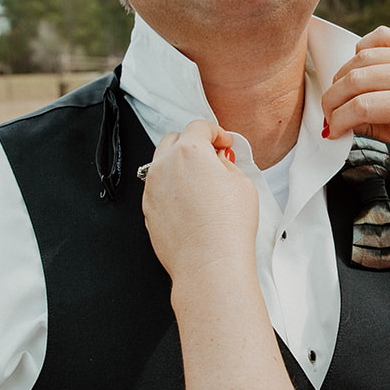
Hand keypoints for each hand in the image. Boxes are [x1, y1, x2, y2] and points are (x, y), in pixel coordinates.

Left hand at [141, 121, 258, 283]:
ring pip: (161, 164)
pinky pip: (157, 189)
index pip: (199, 126)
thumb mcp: (242, 184)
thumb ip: (226, 164)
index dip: (216, 132)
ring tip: (200, 182)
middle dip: (192, 143)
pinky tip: (190, 203)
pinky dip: (171, 188)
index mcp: (189, 151)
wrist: (208, 263)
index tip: (224, 143)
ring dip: (179, 165)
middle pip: (173, 139)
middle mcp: (164, 165)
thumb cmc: (227, 227)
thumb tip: (219, 162)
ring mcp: (152, 188)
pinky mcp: (147, 210)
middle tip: (211, 157)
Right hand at [321, 26, 389, 152]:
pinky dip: (362, 50)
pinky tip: (361, 67)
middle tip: (330, 114)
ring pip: (360, 58)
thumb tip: (343, 124)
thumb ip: (374, 130)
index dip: (337, 120)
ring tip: (343, 95)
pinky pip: (378, 37)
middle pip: (353, 80)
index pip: (360, 108)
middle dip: (332, 100)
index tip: (332, 130)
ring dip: (342, 77)